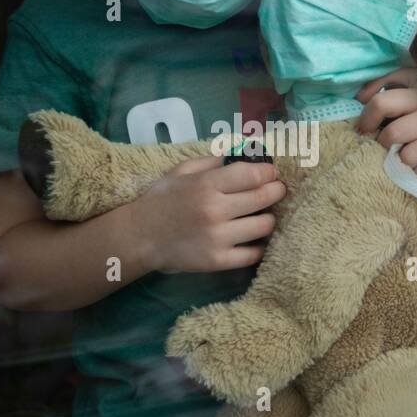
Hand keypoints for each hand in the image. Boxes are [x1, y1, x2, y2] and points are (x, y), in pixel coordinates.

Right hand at [132, 156, 285, 272]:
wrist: (140, 237)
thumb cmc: (162, 200)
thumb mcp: (182, 171)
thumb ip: (213, 162)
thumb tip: (244, 155)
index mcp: (206, 185)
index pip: (253, 174)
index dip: (268, 172)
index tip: (271, 173)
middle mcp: (215, 211)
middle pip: (263, 198)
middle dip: (276, 191)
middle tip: (277, 190)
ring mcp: (218, 238)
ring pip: (264, 226)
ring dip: (268, 219)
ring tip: (262, 216)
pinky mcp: (218, 261)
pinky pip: (254, 254)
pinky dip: (259, 246)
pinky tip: (253, 239)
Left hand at [355, 68, 416, 179]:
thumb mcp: (414, 80)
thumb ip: (385, 83)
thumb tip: (359, 98)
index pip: (382, 103)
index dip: (367, 119)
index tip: (365, 129)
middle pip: (393, 134)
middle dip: (384, 143)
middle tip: (388, 145)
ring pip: (409, 156)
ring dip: (402, 159)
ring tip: (407, 155)